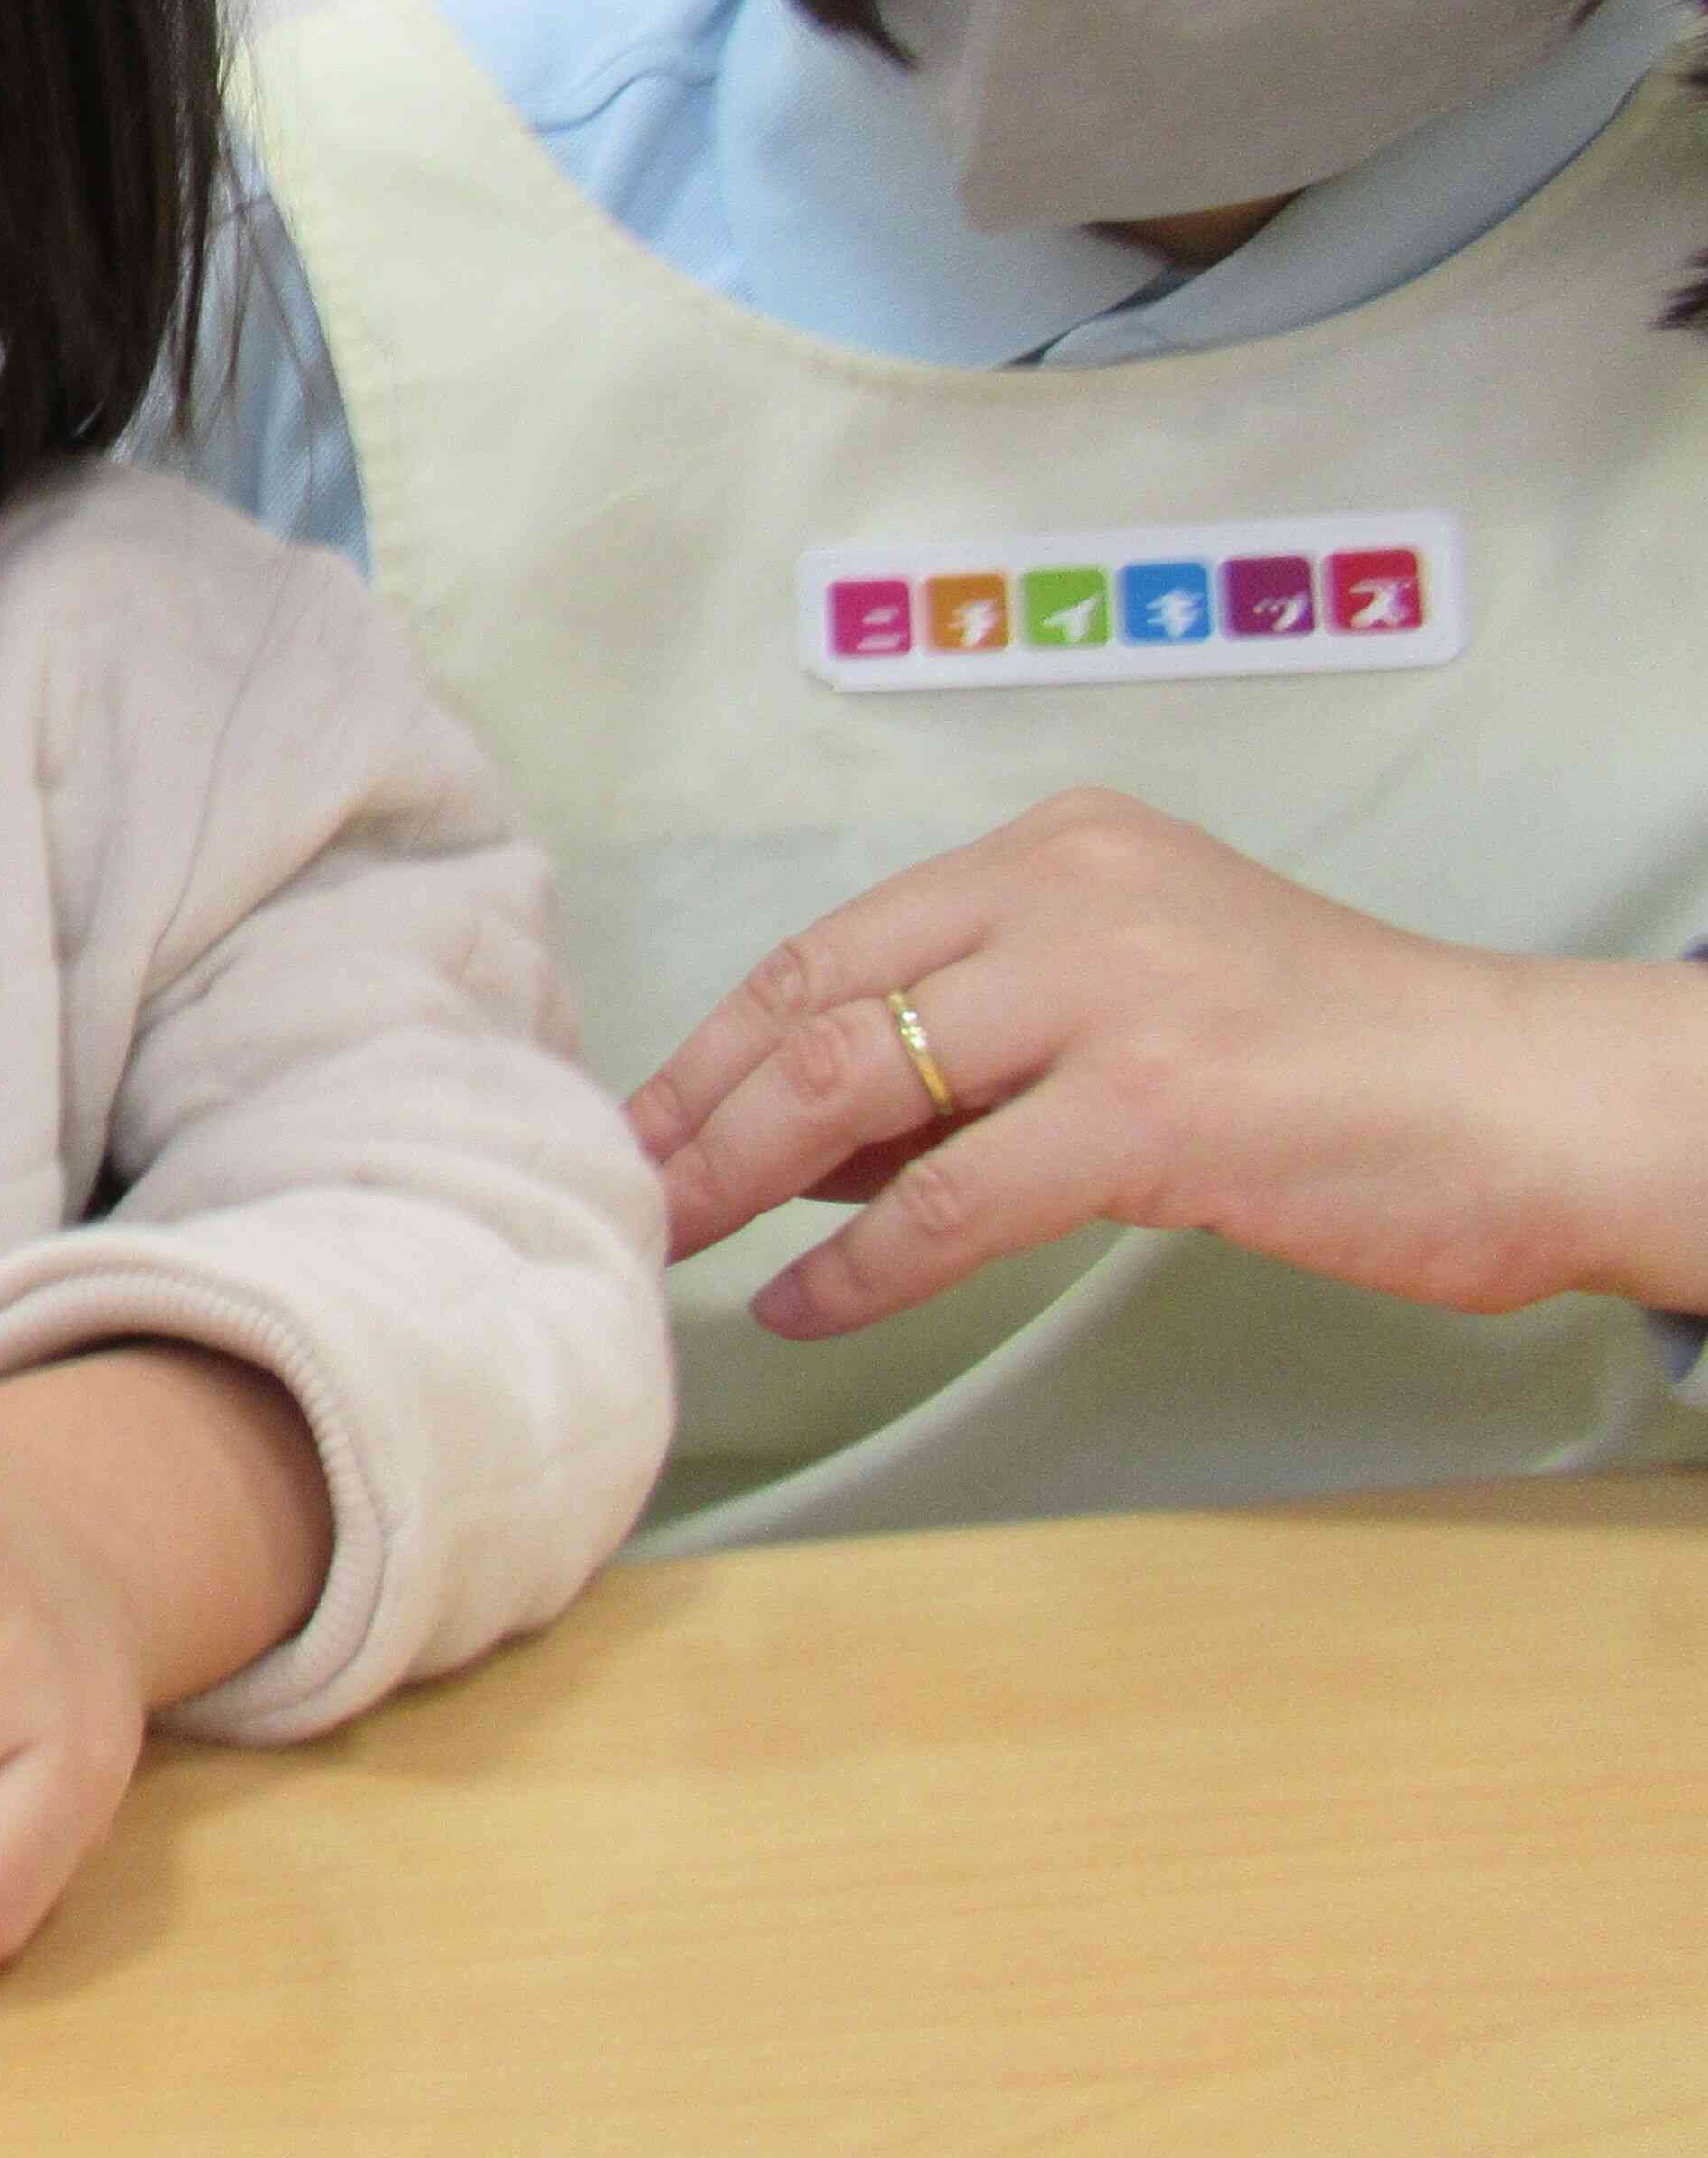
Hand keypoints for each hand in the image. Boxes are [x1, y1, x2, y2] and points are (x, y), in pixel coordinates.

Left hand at [630, 788, 1707, 1336]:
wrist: (1527, 1102)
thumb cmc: (1335, 1070)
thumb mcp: (1138, 1004)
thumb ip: (983, 1048)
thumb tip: (811, 1139)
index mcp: (1056, 852)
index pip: (834, 944)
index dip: (721, 1039)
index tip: (647, 1115)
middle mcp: (1069, 893)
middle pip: (819, 1003)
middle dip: (703, 1107)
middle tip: (630, 1187)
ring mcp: (1111, 994)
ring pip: (857, 1085)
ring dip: (743, 1175)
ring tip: (675, 1243)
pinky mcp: (1155, 1107)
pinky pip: (951, 1198)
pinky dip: (859, 1263)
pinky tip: (803, 1305)